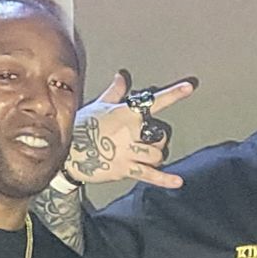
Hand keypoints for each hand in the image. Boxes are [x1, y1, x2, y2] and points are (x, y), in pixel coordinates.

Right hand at [66, 71, 196, 188]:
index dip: (173, 94)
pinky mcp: (125, 169)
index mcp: (126, 114)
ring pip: (157, 155)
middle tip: (146, 141)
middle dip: (157, 139)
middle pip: (159, 136)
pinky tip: (178, 182)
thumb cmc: (83, 127)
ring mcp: (128, 152)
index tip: (188, 88)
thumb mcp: (98, 106)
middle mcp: (130, 132)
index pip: (153, 102)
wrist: (68, 153)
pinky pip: (150, 175)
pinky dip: (165, 180)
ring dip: (156, 156)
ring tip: (145, 155)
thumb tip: (122, 75)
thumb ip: (115, 92)